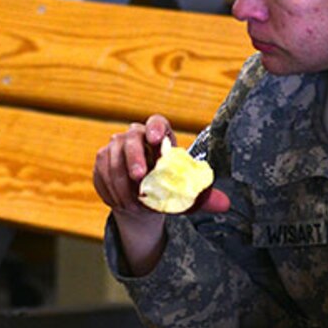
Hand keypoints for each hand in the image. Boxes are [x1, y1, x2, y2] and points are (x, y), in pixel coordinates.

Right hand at [92, 115, 230, 274]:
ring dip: (122, 183)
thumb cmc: (166, 190)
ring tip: (133, 204)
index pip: (157, 122)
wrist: (141, 201)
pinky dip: (111, 190)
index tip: (156, 139)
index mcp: (160, 137)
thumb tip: (225, 205)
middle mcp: (136, 136)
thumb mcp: (184, 194)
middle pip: (131, 138)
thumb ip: (202, 197)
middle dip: (134, 158)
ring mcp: (115, 147)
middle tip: (140, 178)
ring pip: (113, 158)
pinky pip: (102, 173)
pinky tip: (121, 203)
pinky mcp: (101, 160)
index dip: (156, 128)